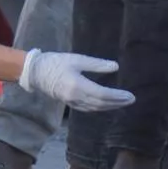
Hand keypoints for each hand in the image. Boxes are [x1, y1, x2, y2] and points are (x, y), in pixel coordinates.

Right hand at [19, 50, 133, 111]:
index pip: (103, 94)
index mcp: (78, 86)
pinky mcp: (70, 104)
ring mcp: (72, 102)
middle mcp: (76, 97)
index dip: (117, 96)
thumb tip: (115, 67)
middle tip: (131, 100)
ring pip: (96, 108)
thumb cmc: (56, 62)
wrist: (36, 72)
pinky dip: (100, 108)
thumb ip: (96, 64)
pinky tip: (107, 105)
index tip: (130, 96)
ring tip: (122, 103)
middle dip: (117, 103)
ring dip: (110, 107)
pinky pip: (89, 109)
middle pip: (101, 104)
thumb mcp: (77, 59)